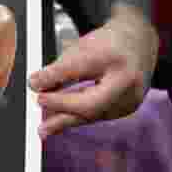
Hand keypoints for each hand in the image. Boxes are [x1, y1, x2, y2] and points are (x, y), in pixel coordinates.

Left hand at [28, 6, 155, 137]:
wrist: (139, 44)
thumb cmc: (109, 43)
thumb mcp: (81, 47)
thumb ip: (59, 68)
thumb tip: (35, 84)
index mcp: (114, 59)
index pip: (79, 71)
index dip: (54, 78)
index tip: (33, 85)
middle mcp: (128, 83)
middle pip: (92, 103)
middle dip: (62, 110)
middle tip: (40, 115)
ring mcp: (131, 99)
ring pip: (93, 113)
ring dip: (66, 120)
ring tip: (44, 128)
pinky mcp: (126, 108)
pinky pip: (98, 115)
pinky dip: (78, 116)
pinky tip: (60, 119)